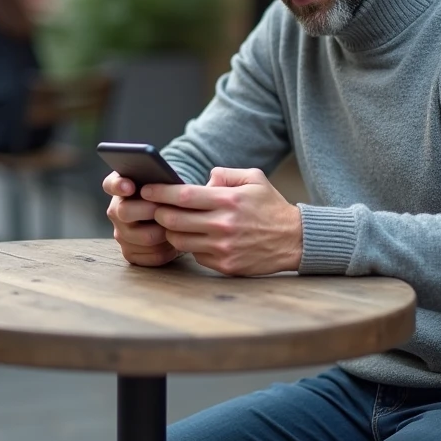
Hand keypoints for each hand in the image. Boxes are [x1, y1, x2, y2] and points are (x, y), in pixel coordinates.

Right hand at [104, 172, 178, 266]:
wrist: (172, 219)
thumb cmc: (168, 196)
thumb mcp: (164, 181)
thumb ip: (161, 179)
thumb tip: (170, 182)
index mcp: (121, 188)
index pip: (111, 184)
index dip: (118, 185)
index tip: (129, 186)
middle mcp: (115, 211)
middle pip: (126, 211)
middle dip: (152, 210)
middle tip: (170, 209)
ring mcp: (121, 234)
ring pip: (146, 237)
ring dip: (165, 233)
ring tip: (178, 227)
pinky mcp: (130, 253)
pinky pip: (151, 255)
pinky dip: (167, 250)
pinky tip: (173, 242)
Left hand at [142, 168, 302, 275]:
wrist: (294, 240)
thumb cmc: (270, 207)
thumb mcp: (254, 178)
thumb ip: (225, 174)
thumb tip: (202, 180)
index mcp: (228, 201)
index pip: (183, 196)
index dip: (159, 192)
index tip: (146, 189)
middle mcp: (223, 225)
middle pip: (173, 220)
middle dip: (159, 213)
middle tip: (155, 208)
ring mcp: (223, 248)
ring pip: (179, 241)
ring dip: (171, 232)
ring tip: (174, 224)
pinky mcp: (225, 266)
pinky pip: (195, 255)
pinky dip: (192, 246)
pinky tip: (198, 238)